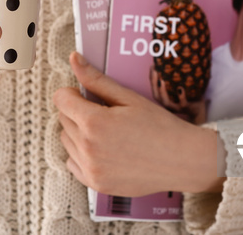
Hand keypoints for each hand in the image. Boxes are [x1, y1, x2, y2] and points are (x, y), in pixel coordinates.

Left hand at [53, 52, 222, 196]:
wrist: (181, 160)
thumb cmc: (159, 127)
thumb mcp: (128, 98)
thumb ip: (96, 80)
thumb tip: (74, 59)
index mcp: (94, 123)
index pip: (61, 99)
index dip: (72, 93)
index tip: (86, 95)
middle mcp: (88, 148)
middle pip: (63, 119)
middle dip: (77, 111)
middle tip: (104, 113)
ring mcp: (91, 169)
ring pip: (66, 140)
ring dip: (78, 132)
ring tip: (106, 132)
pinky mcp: (96, 183)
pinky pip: (72, 163)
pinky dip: (81, 154)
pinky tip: (103, 149)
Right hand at [149, 66, 207, 124]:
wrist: (200, 109)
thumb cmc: (190, 95)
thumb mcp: (181, 86)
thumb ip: (175, 78)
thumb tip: (174, 60)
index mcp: (165, 98)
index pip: (154, 88)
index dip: (151, 78)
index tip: (152, 66)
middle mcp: (168, 104)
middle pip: (156, 95)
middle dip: (153, 83)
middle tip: (154, 71)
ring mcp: (176, 108)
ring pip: (165, 102)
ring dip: (162, 91)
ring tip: (161, 80)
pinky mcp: (186, 109)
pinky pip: (182, 103)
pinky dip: (181, 96)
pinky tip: (180, 89)